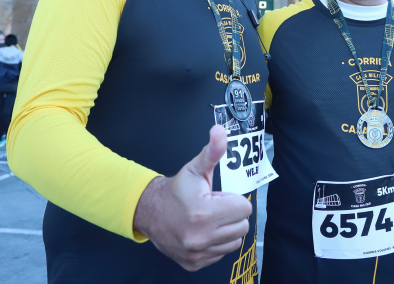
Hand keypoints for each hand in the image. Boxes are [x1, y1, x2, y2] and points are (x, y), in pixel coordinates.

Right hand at [133, 125, 252, 271]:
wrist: (149, 212)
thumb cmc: (177, 190)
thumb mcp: (195, 168)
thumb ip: (212, 151)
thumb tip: (220, 131)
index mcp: (204, 213)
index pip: (245, 208)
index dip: (233, 199)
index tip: (218, 197)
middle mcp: (201, 237)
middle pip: (243, 226)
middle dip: (232, 214)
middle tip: (215, 207)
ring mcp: (197, 253)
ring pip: (234, 241)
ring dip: (227, 230)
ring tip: (210, 220)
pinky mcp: (194, 263)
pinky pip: (221, 254)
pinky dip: (217, 243)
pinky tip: (204, 232)